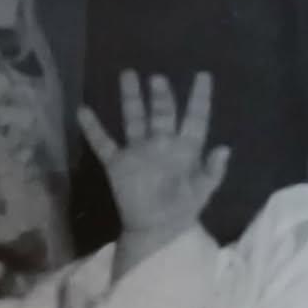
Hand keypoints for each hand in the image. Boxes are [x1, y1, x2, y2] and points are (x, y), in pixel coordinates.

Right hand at [78, 70, 229, 243]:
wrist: (154, 232)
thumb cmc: (181, 212)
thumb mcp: (201, 193)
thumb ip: (212, 172)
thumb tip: (225, 148)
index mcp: (185, 151)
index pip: (195, 119)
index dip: (200, 99)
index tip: (203, 76)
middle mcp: (161, 145)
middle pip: (162, 114)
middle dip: (161, 96)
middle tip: (158, 78)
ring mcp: (139, 152)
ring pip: (134, 119)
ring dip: (132, 99)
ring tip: (128, 75)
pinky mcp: (118, 164)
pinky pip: (104, 143)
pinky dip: (93, 128)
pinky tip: (83, 110)